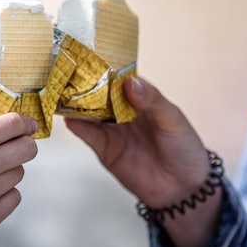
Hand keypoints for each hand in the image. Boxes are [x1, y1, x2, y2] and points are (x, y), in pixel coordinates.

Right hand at [65, 77, 209, 206]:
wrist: (182, 189)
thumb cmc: (184, 148)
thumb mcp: (173, 119)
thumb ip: (152, 101)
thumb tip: (130, 83)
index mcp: (142, 98)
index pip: (120, 78)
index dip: (107, 68)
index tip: (91, 57)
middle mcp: (124, 111)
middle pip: (100, 94)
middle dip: (85, 84)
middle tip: (68, 72)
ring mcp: (113, 130)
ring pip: (90, 112)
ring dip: (76, 103)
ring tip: (61, 92)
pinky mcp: (106, 149)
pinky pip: (88, 135)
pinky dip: (77, 126)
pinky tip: (69, 118)